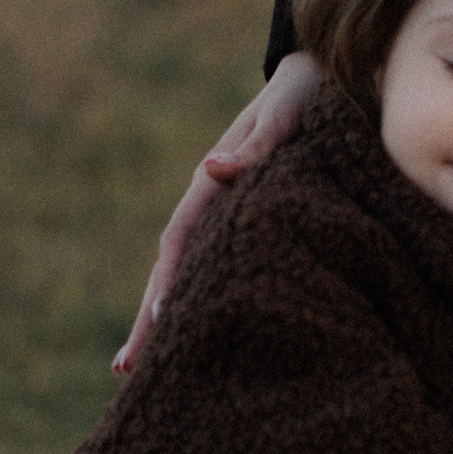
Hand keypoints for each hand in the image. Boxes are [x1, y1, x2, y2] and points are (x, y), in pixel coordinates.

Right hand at [114, 51, 323, 371]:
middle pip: (171, 269)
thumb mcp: (288, 110)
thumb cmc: (310, 96)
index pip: (183, 236)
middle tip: (127, 368)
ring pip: (189, 278)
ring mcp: (226, 222)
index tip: (159, 316)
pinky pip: (218, 276)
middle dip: (149, 317)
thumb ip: (259, 141)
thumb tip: (214, 168)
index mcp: (215, 182)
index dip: (171, 275)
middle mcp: (212, 206)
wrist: (325, 82)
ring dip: (163, 322)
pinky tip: (195, 340)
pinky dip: (201, 308)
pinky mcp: (247, 233)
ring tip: (140, 371)